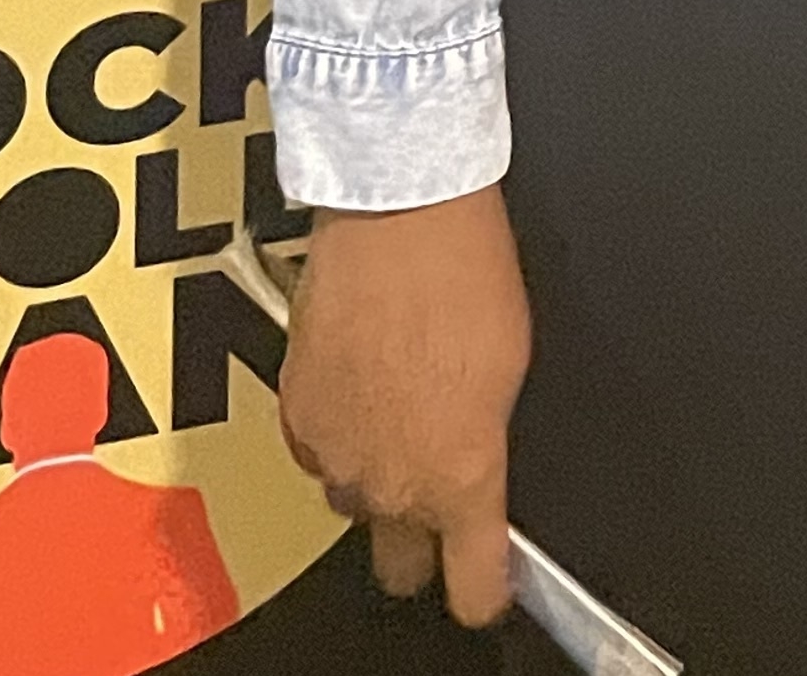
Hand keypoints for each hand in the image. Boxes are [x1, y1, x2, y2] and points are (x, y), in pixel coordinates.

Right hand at [277, 190, 529, 625]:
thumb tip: (480, 465)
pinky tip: (363, 382)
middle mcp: (390, 483)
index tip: (489, 587)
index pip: (471, 584)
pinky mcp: (294, 418)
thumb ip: (487, 441)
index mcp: (459, 477)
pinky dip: (338, 433)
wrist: (398, 215)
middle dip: (419, 541)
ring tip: (400, 406)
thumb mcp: (511, 365)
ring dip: (375, 475)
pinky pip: (318, 455)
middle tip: (438, 488)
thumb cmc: (465, 273)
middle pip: (399, 562)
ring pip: (354, 503)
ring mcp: (336, 456)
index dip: (484, 591)